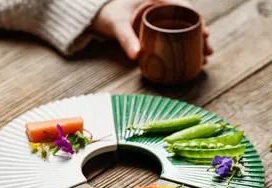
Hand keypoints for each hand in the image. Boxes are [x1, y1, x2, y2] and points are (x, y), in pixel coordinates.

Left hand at [91, 0, 212, 60]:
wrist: (100, 16)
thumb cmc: (109, 14)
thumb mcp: (118, 25)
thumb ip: (126, 39)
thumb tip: (137, 56)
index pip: (183, 7)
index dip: (196, 21)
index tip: (205, 35)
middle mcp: (163, 7)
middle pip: (187, 21)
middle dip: (200, 36)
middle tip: (208, 52)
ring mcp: (161, 18)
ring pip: (183, 29)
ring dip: (194, 43)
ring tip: (204, 58)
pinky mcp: (157, 29)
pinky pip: (174, 35)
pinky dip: (183, 46)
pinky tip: (190, 58)